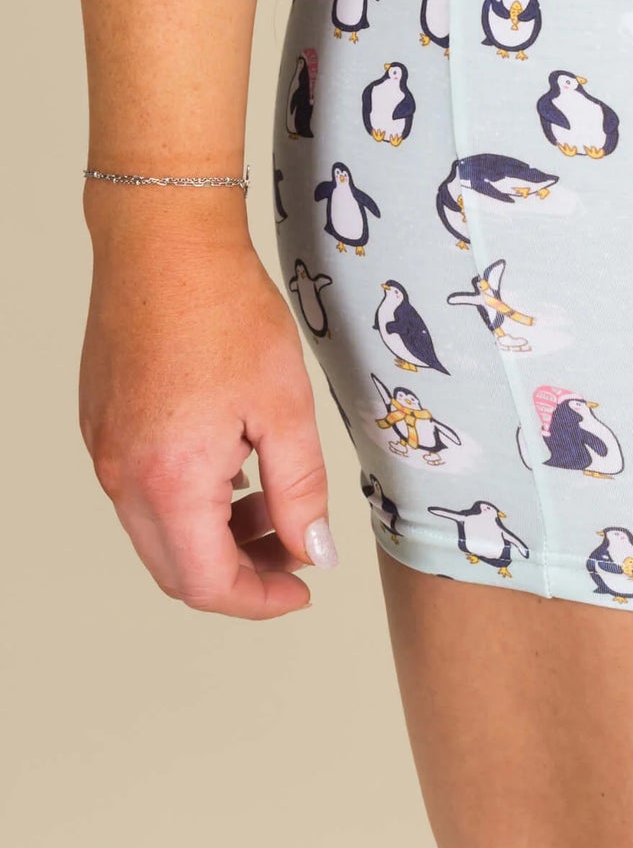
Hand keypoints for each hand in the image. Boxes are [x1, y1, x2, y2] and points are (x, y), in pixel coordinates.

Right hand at [80, 196, 333, 615]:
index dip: (259, 600)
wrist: (165, 247)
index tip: (301, 590)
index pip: (206, 583)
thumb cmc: (226, 313)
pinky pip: (143, 491)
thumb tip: (314, 550)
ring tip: (274, 500)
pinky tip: (235, 466)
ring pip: (158, 531)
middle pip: (176, 568)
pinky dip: (191, 500)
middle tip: (296, 550)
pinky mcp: (103, 426)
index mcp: (169, 480)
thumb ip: (300, 489)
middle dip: (241, 572)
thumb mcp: (286, 407)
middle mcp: (124, 476)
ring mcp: (106, 451)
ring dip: (217, 535)